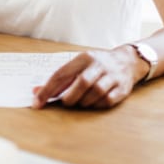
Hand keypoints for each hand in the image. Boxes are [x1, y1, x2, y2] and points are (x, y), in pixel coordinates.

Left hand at [32, 46, 146, 109]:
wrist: (128, 61)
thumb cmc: (96, 66)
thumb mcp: (78, 65)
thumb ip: (60, 79)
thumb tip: (36, 92)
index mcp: (84, 57)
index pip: (62, 74)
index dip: (47, 90)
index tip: (37, 102)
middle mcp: (99, 65)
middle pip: (82, 82)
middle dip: (70, 97)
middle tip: (66, 103)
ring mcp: (112, 76)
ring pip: (96, 92)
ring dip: (84, 102)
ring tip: (80, 102)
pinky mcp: (122, 88)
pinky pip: (107, 100)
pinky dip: (97, 105)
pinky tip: (93, 103)